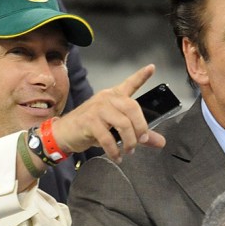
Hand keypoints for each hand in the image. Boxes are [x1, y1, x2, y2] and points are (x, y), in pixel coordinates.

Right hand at [51, 64, 166, 162]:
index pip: (130, 84)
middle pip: (132, 108)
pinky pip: (108, 138)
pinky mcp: (89, 121)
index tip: (152, 68)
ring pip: (123, 124)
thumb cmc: (90, 128)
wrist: (64, 133)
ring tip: (129, 151)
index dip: (141, 76)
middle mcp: (107, 98)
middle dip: (141, 127)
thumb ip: (139, 134)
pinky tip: (117, 157)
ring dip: (129, 141)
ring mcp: (97, 109)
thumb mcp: (116, 130)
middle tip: (142, 141)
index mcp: (114, 96)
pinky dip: (114, 151)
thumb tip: (160, 142)